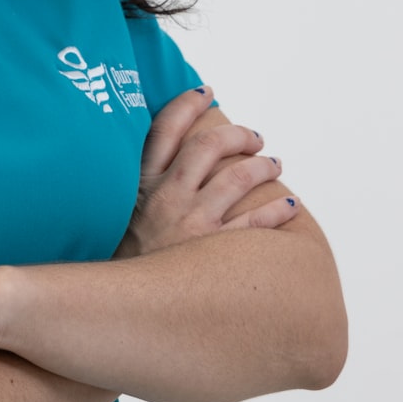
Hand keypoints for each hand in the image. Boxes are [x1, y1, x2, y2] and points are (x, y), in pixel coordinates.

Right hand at [115, 86, 297, 258]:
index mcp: (139, 184)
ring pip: (239, 178)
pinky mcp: (214, 252)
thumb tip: (151, 169)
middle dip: (236, 134)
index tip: (205, 92)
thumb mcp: (113, 218)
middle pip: (209, 147)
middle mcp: (166, 197)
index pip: (163, 130)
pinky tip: (289, 206)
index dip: (186, 104)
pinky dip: (278, 211)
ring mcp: (192, 224)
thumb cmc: (120, 262)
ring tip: (274, 164)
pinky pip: (256, 223)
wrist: (118, 309)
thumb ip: (133, 192)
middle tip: (254, 137)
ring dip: (263, 166)